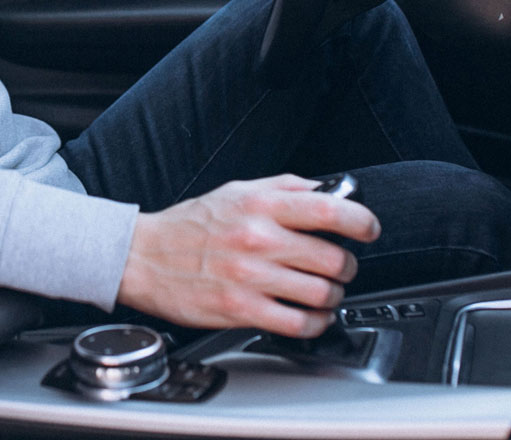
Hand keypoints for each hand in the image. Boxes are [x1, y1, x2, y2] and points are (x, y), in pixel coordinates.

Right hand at [116, 174, 381, 337]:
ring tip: (325, 292)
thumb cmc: (189, 226)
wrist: (142, 257)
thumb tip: (326, 190)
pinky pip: (298, 323)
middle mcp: (258, 239)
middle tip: (341, 266)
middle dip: (347, 266)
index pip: (330, 210)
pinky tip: (312, 316)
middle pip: (333, 258)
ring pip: (321, 293)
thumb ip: (283, 188)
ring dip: (332, 296)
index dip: (362, 221)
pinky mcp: (241, 310)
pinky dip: (315, 323)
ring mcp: (250, 278)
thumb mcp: (235, 190)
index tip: (368, 229)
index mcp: (260, 205)